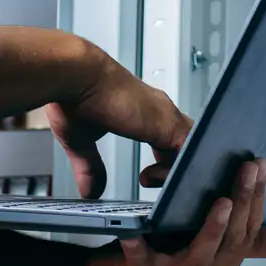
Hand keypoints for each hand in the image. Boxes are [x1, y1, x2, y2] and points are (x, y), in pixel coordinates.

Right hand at [44, 52, 191, 197]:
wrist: (74, 76)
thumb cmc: (72, 94)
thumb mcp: (80, 141)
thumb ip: (90, 166)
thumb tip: (89, 189)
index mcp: (139, 109)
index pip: (168, 135)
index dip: (165, 158)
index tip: (147, 175)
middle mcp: (156, 109)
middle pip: (186, 141)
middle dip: (175, 166)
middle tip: (152, 182)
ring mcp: (165, 115)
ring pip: (193, 146)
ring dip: (178, 169)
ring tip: (153, 183)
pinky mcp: (168, 123)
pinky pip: (191, 150)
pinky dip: (184, 169)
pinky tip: (164, 180)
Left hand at [76, 160, 265, 265]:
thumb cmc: (167, 257)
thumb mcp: (213, 247)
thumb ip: (251, 241)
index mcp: (225, 263)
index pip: (249, 229)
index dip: (258, 198)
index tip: (261, 165)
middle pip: (232, 238)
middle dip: (243, 201)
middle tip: (247, 168)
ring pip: (202, 254)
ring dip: (213, 228)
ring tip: (220, 201)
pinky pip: (143, 260)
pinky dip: (139, 246)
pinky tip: (133, 233)